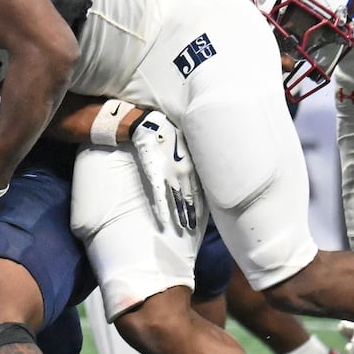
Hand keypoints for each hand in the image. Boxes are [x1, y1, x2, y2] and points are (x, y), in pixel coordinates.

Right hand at [128, 110, 198, 233]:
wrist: (151, 124)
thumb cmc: (169, 131)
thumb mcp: (187, 142)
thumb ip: (192, 156)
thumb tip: (199, 165)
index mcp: (193, 164)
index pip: (199, 189)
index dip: (200, 203)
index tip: (202, 215)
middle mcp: (184, 172)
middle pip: (190, 197)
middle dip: (192, 213)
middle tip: (193, 227)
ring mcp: (169, 175)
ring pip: (177, 199)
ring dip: (180, 215)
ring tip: (184, 228)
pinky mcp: (155, 175)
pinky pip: (160, 196)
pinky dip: (162, 209)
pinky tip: (165, 221)